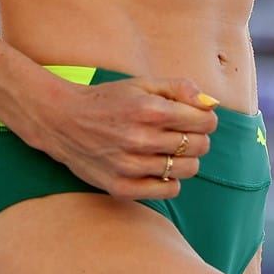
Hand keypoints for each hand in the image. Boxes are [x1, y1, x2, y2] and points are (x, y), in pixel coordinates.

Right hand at [19, 75, 218, 198]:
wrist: (62, 121)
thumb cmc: (108, 100)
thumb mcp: (143, 84)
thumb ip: (180, 88)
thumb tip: (211, 104)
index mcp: (150, 110)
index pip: (205, 122)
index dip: (206, 119)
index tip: (196, 118)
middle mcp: (141, 139)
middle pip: (200, 146)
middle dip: (198, 138)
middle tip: (181, 133)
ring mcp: (130, 166)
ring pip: (188, 170)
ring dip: (185, 159)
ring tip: (169, 150)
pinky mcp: (121, 187)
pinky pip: (168, 190)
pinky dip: (169, 179)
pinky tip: (157, 166)